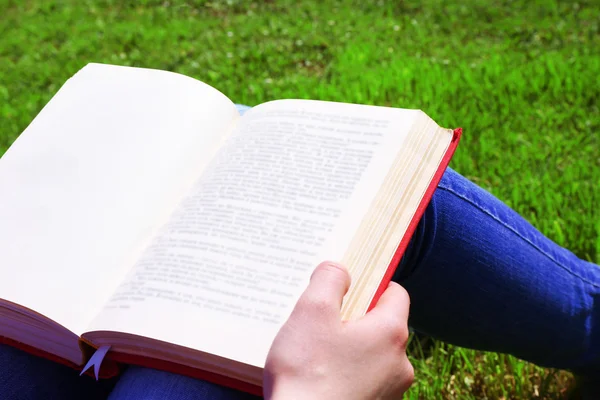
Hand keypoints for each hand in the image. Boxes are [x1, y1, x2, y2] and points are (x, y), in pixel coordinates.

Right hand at [263, 261, 413, 399]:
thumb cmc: (306, 375)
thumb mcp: (311, 312)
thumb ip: (328, 279)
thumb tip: (340, 269)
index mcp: (390, 333)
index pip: (395, 292)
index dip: (371, 284)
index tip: (347, 287)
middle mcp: (399, 363)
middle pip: (381, 324)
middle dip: (353, 318)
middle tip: (321, 322)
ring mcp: (390, 391)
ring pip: (372, 354)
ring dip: (349, 348)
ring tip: (315, 353)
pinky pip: (365, 379)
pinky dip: (347, 373)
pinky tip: (320, 378)